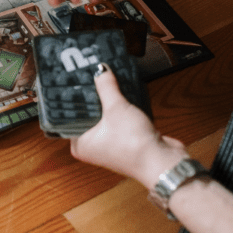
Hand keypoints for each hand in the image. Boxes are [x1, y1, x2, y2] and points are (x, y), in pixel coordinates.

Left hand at [70, 65, 186, 185]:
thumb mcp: (116, 108)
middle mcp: (92, 146)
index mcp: (80, 144)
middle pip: (88, 113)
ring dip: (108, 100)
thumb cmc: (133, 145)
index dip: (73, 97)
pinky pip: (119, 119)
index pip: (70, 116)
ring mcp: (110, 143)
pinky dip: (121, 108)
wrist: (162, 162)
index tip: (74, 79)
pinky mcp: (126, 139)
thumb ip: (106, 87)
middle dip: (93, 96)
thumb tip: (100, 70)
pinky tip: (122, 92)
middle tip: (89, 74)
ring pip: (105, 115)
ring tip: (104, 78)